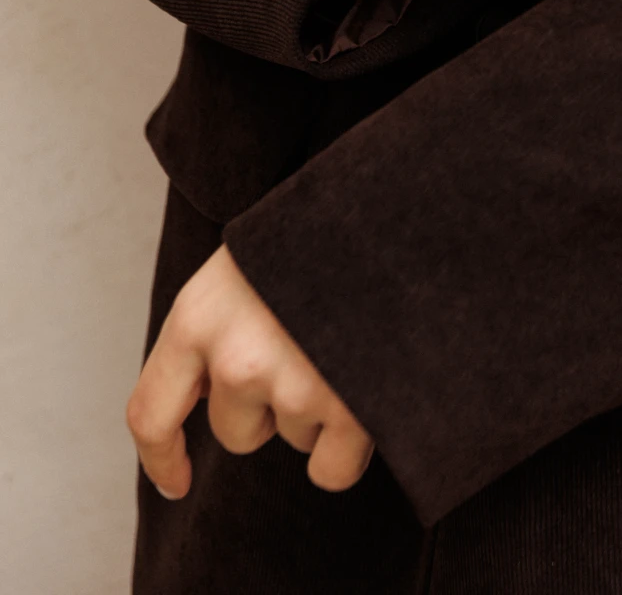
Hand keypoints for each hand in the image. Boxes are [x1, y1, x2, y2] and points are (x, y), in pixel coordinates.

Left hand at [127, 245, 372, 499]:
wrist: (396, 212)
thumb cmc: (321, 232)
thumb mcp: (248, 261)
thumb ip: (218, 327)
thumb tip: (210, 394)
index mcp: (198, 316)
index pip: (151, 414)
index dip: (162, 458)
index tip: (177, 483)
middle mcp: (235, 358)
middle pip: (236, 433)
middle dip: (269, 407)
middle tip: (309, 343)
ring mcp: (292, 384)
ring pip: (293, 438)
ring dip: (318, 408)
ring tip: (346, 340)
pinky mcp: (348, 407)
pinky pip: (332, 469)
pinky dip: (350, 447)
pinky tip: (365, 395)